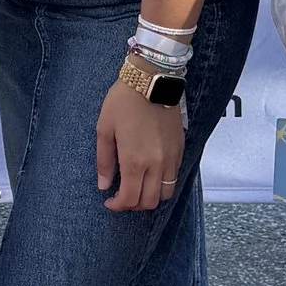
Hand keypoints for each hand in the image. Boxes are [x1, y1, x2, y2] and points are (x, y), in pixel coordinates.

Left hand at [97, 80, 185, 211]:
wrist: (152, 80)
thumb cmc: (123, 102)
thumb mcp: (104, 129)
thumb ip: (104, 161)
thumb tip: (104, 185)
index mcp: (135, 161)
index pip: (130, 199)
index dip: (118, 206)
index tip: (109, 202)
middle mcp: (156, 164)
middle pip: (150, 202)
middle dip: (134, 205)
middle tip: (122, 197)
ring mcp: (171, 158)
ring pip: (166, 193)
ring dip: (151, 197)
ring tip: (138, 188)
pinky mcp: (180, 149)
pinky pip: (175, 177)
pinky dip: (163, 184)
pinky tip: (150, 175)